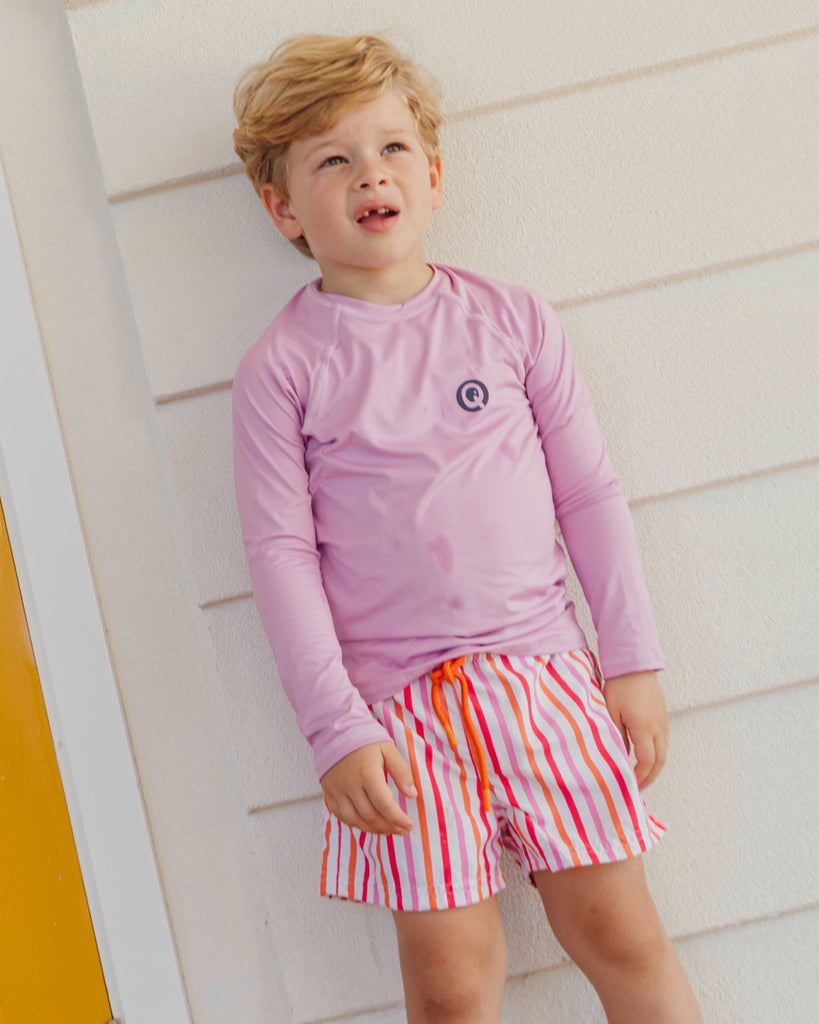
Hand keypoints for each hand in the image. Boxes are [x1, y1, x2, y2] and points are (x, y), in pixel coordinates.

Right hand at [320, 741, 417, 834]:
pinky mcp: (328, 791)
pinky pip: (340, 815)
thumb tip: (413, 795)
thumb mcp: (388, 749)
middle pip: (370, 816)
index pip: (385, 805)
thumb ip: (401, 772)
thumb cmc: (364, 738)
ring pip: (354, 820)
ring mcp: (337, 790)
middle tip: (402, 830)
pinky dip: (354, 823)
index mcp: (367, 773)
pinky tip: (367, 824)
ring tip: (387, 830)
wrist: (335, 728)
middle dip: (388, 827)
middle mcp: (350, 785)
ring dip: (372, 829)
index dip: (398, 819)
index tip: (409, 825)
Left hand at [603, 671, 668, 788]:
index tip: (630, 785)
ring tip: (641, 776)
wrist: (635, 665)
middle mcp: (659, 728)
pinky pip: (664, 742)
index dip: (640, 777)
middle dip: (650, 777)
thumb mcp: (611, 712)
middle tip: (638, 788)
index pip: (647, 762)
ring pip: (664, 753)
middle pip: (660, 761)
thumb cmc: (620, 687)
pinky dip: (657, 755)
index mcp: (644, 728)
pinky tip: (646, 757)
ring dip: (654, 767)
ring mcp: (663, 722)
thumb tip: (620, 757)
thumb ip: (616, 736)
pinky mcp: (663, 717)